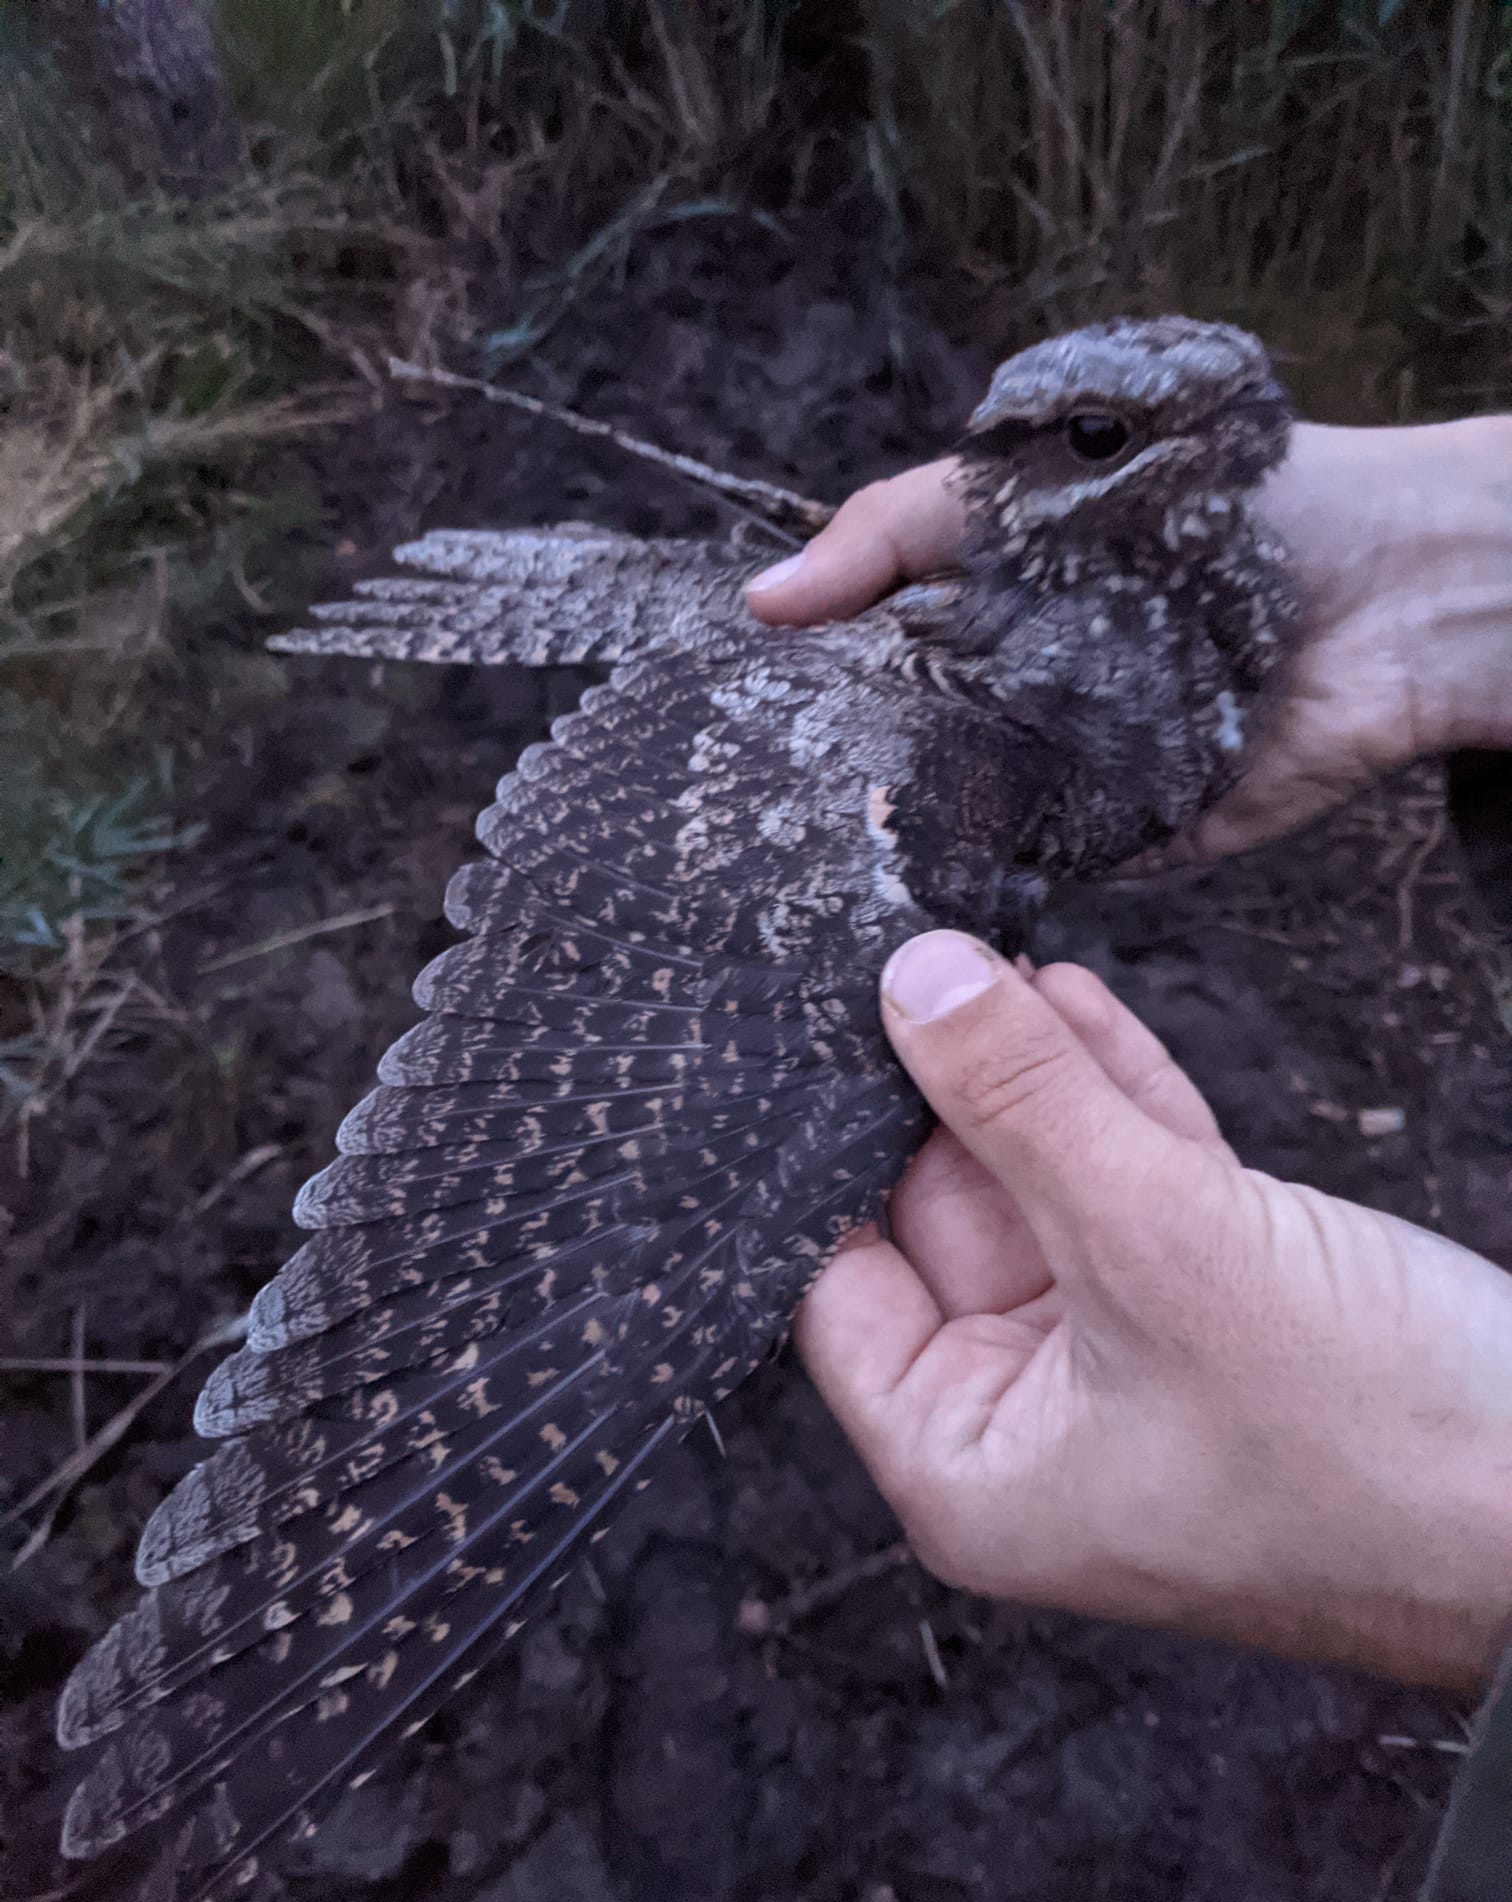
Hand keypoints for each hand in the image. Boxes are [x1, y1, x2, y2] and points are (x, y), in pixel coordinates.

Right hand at [748, 417, 1511, 863]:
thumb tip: (760, 599)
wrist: (1383, 592)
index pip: (855, 674)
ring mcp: (1056, 780)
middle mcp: (1002, 703)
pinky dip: (980, 897)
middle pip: (889, 765)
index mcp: (976, 617)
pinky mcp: (1118, 844)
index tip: (706, 742)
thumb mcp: (1022, 480)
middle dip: (823, 798)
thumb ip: (890, 532)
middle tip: (736, 838)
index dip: (787, 705)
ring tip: (796, 894)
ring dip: (889, 859)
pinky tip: (905, 916)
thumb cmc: (1211, 504)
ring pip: (947, 835)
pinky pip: (1031, 882)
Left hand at [795, 932, 1511, 1688]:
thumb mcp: (1160, 1245)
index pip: (848, 1286)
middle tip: (918, 963)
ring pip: (1050, 1192)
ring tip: (991, 958)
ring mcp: (1131, 1367)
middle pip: (948, 1223)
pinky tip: (1076, 1005)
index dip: (837, 1151)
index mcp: (973, 1464)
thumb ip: (1026, 1106)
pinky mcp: (1222, 1315)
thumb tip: (914, 980)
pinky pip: (1139, 1193)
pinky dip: (1117, 1104)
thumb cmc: (1370, 1446)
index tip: (832, 1026)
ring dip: (1033, 1079)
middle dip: (945, 1093)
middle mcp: (1035, 1427)